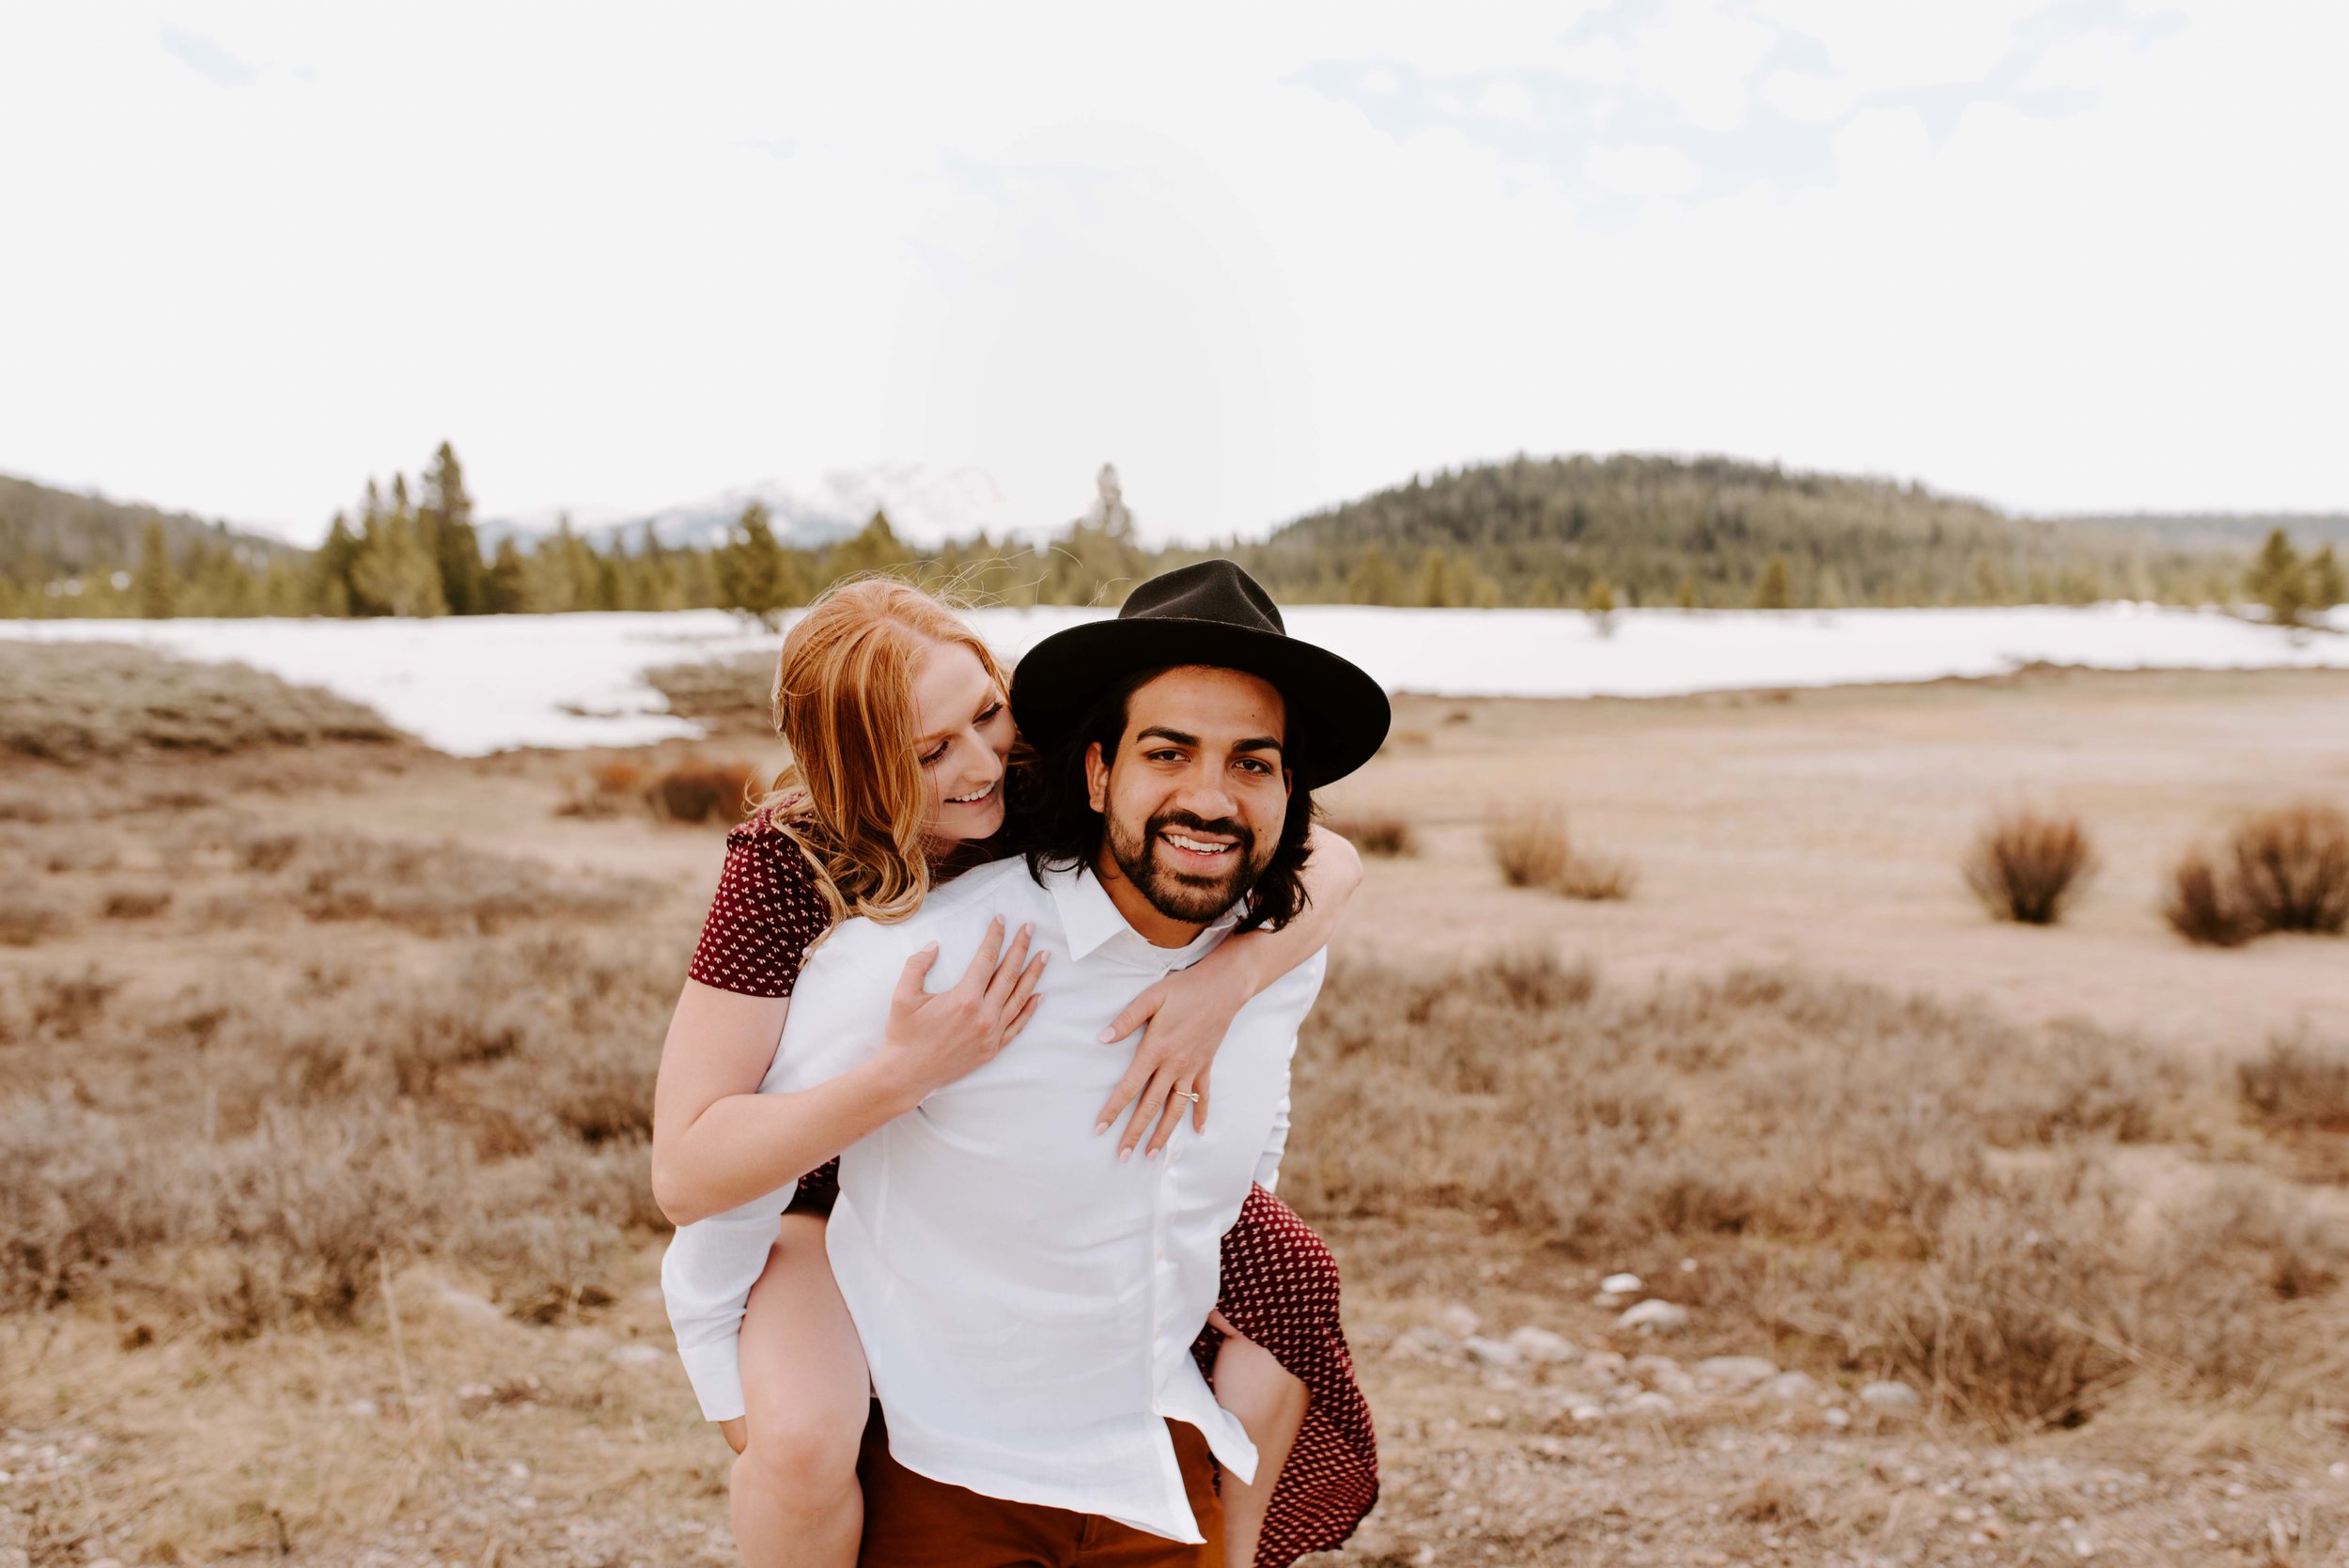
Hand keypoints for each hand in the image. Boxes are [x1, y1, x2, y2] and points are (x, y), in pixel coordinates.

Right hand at [882, 916, 1046, 1101]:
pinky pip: (1017, 1025)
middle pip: (1009, 974)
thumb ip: (918, 965)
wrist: (906, 1075)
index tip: (1001, 920)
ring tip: (1044, 955)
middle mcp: (983, 1015)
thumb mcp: (903, 995)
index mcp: (964, 998)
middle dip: (1021, 947)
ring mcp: (991, 1034)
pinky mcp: (992, 1049)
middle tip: (1030, 928)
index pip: (986, 959)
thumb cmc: (903, 1034)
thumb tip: (935, 945)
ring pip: (1019, 998)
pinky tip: (1039, 995)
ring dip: (1033, 974)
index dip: (995, 937)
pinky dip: (1029, 1009)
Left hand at [1091, 963, 1245, 1161]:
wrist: (1224, 987)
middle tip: (1122, 1157)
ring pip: (1176, 1108)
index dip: (1113, 1109)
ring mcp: (1192, 1068)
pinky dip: (1201, 1114)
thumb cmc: (1183, 989)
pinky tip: (1199, 1131)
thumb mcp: (1151, 997)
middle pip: (1151, 1106)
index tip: (1100, 1129)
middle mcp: (1174, 1065)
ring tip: (1151, 1155)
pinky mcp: (1206, 1065)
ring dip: (1163, 1134)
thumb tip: (1101, 1038)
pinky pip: (1204, 1095)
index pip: (1129, 1087)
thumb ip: (1126, 1019)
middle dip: (1135, 1133)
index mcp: (1155, 1049)